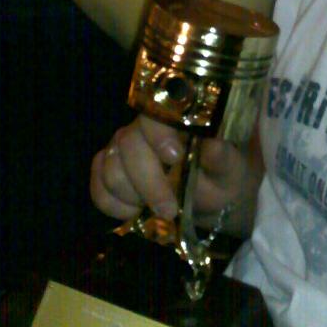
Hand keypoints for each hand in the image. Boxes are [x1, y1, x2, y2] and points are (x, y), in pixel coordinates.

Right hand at [91, 115, 263, 235]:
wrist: (210, 197)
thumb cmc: (220, 175)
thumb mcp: (229, 168)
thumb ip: (221, 156)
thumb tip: (213, 143)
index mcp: (172, 119)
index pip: (154, 114)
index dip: (158, 134)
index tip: (175, 157)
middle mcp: (141, 129)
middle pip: (128, 146)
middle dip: (148, 183)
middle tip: (170, 209)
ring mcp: (120, 150)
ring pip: (110, 169)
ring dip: (133, 197)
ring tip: (158, 210)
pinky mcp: (106, 172)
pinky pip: (98, 189)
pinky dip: (114, 206)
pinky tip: (135, 212)